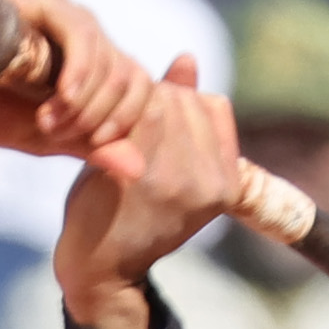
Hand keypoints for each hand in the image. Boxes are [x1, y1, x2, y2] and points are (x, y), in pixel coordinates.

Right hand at [0, 0, 152, 173]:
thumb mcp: (39, 137)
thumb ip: (87, 146)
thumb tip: (138, 168)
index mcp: (92, 67)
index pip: (138, 88)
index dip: (123, 120)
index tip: (89, 144)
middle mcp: (85, 37)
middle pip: (125, 74)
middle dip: (97, 116)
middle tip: (57, 134)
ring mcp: (64, 16)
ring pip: (105, 54)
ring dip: (84, 99)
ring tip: (47, 122)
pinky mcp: (39, 1)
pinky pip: (77, 30)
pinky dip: (76, 70)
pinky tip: (58, 97)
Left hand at [51, 58, 241, 328]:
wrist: (99, 271)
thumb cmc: (128, 213)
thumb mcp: (166, 164)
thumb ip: (181, 114)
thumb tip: (187, 57)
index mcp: (230, 180)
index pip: (213, 106)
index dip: (177, 102)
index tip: (145, 122)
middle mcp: (215, 180)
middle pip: (187, 102)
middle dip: (152, 102)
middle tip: (117, 123)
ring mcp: (185, 179)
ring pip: (163, 104)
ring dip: (130, 107)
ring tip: (108, 133)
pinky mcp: (150, 176)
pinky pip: (139, 115)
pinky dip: (114, 117)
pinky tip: (99, 140)